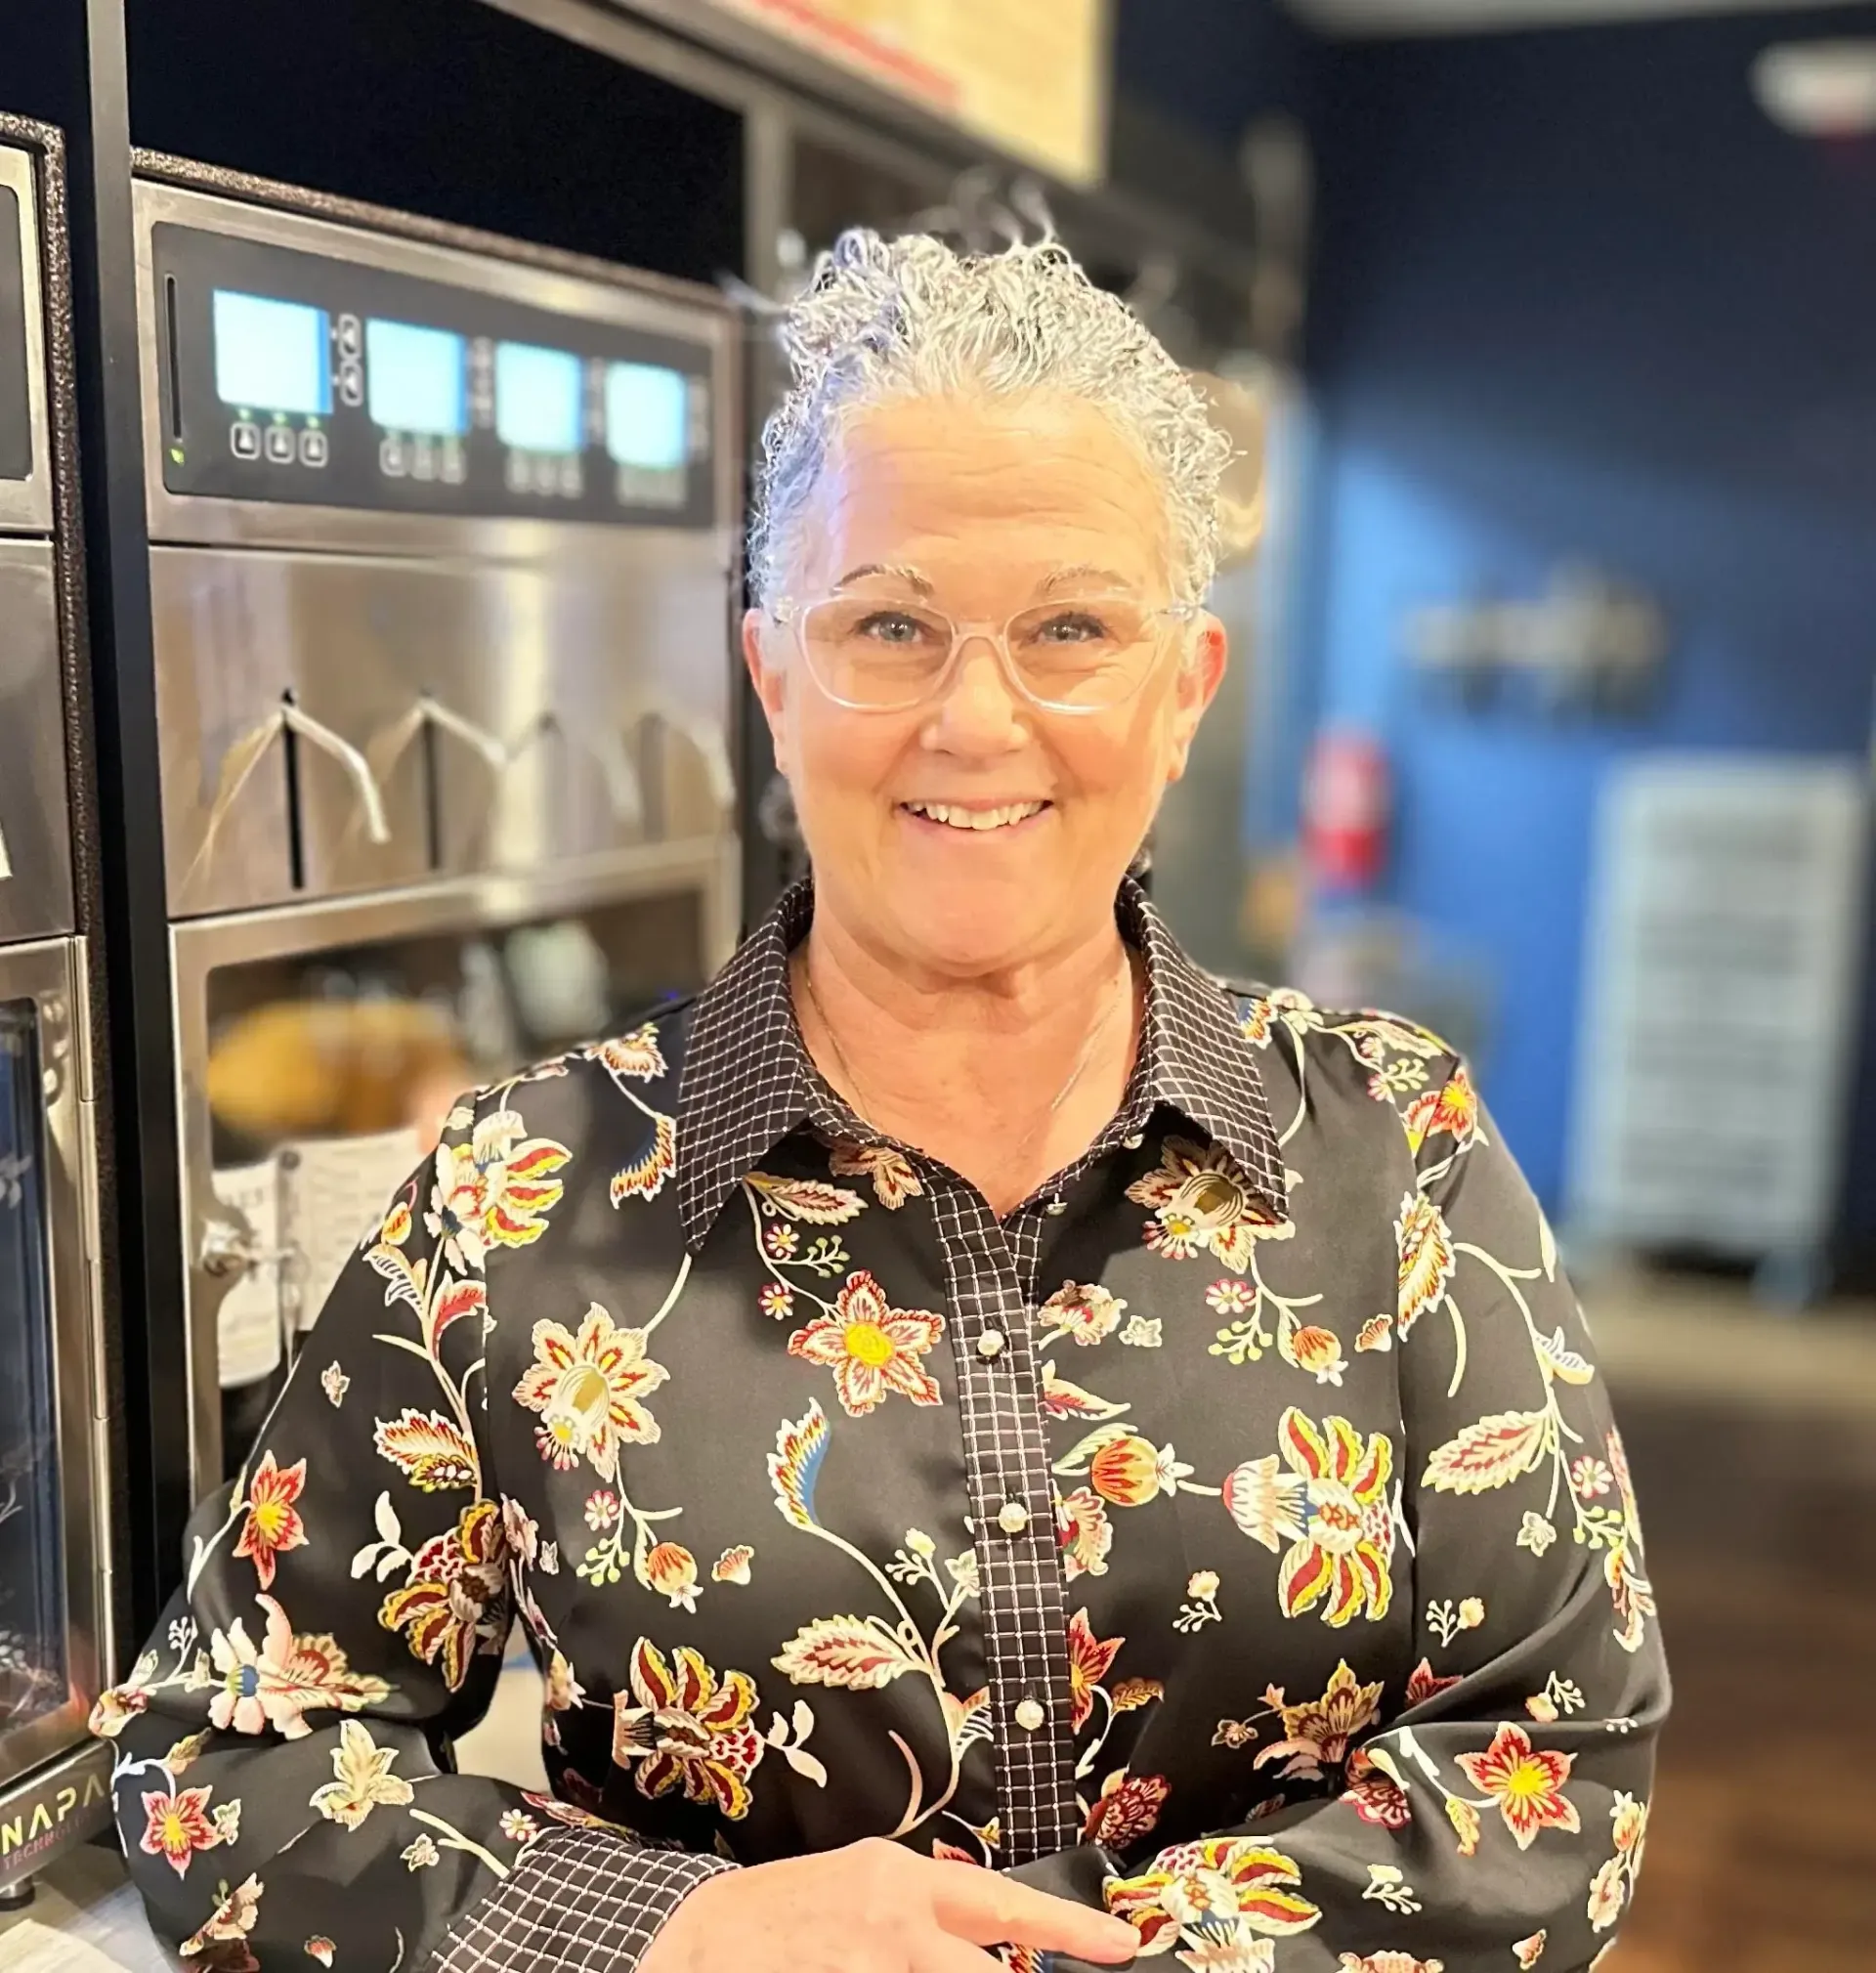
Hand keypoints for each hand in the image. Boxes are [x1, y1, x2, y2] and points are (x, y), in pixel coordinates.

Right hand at [639, 1838, 1139, 1972]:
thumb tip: (991, 1943)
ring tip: (890, 1964)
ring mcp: (867, 1966)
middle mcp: (894, 1922)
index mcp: (902, 1881)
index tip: (1120, 1945)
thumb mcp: (863, 1887)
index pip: (1003, 1907)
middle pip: (982, 1970)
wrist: (695, 1936)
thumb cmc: (786, 1913)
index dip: (1068, 1929)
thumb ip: (925, 1912)